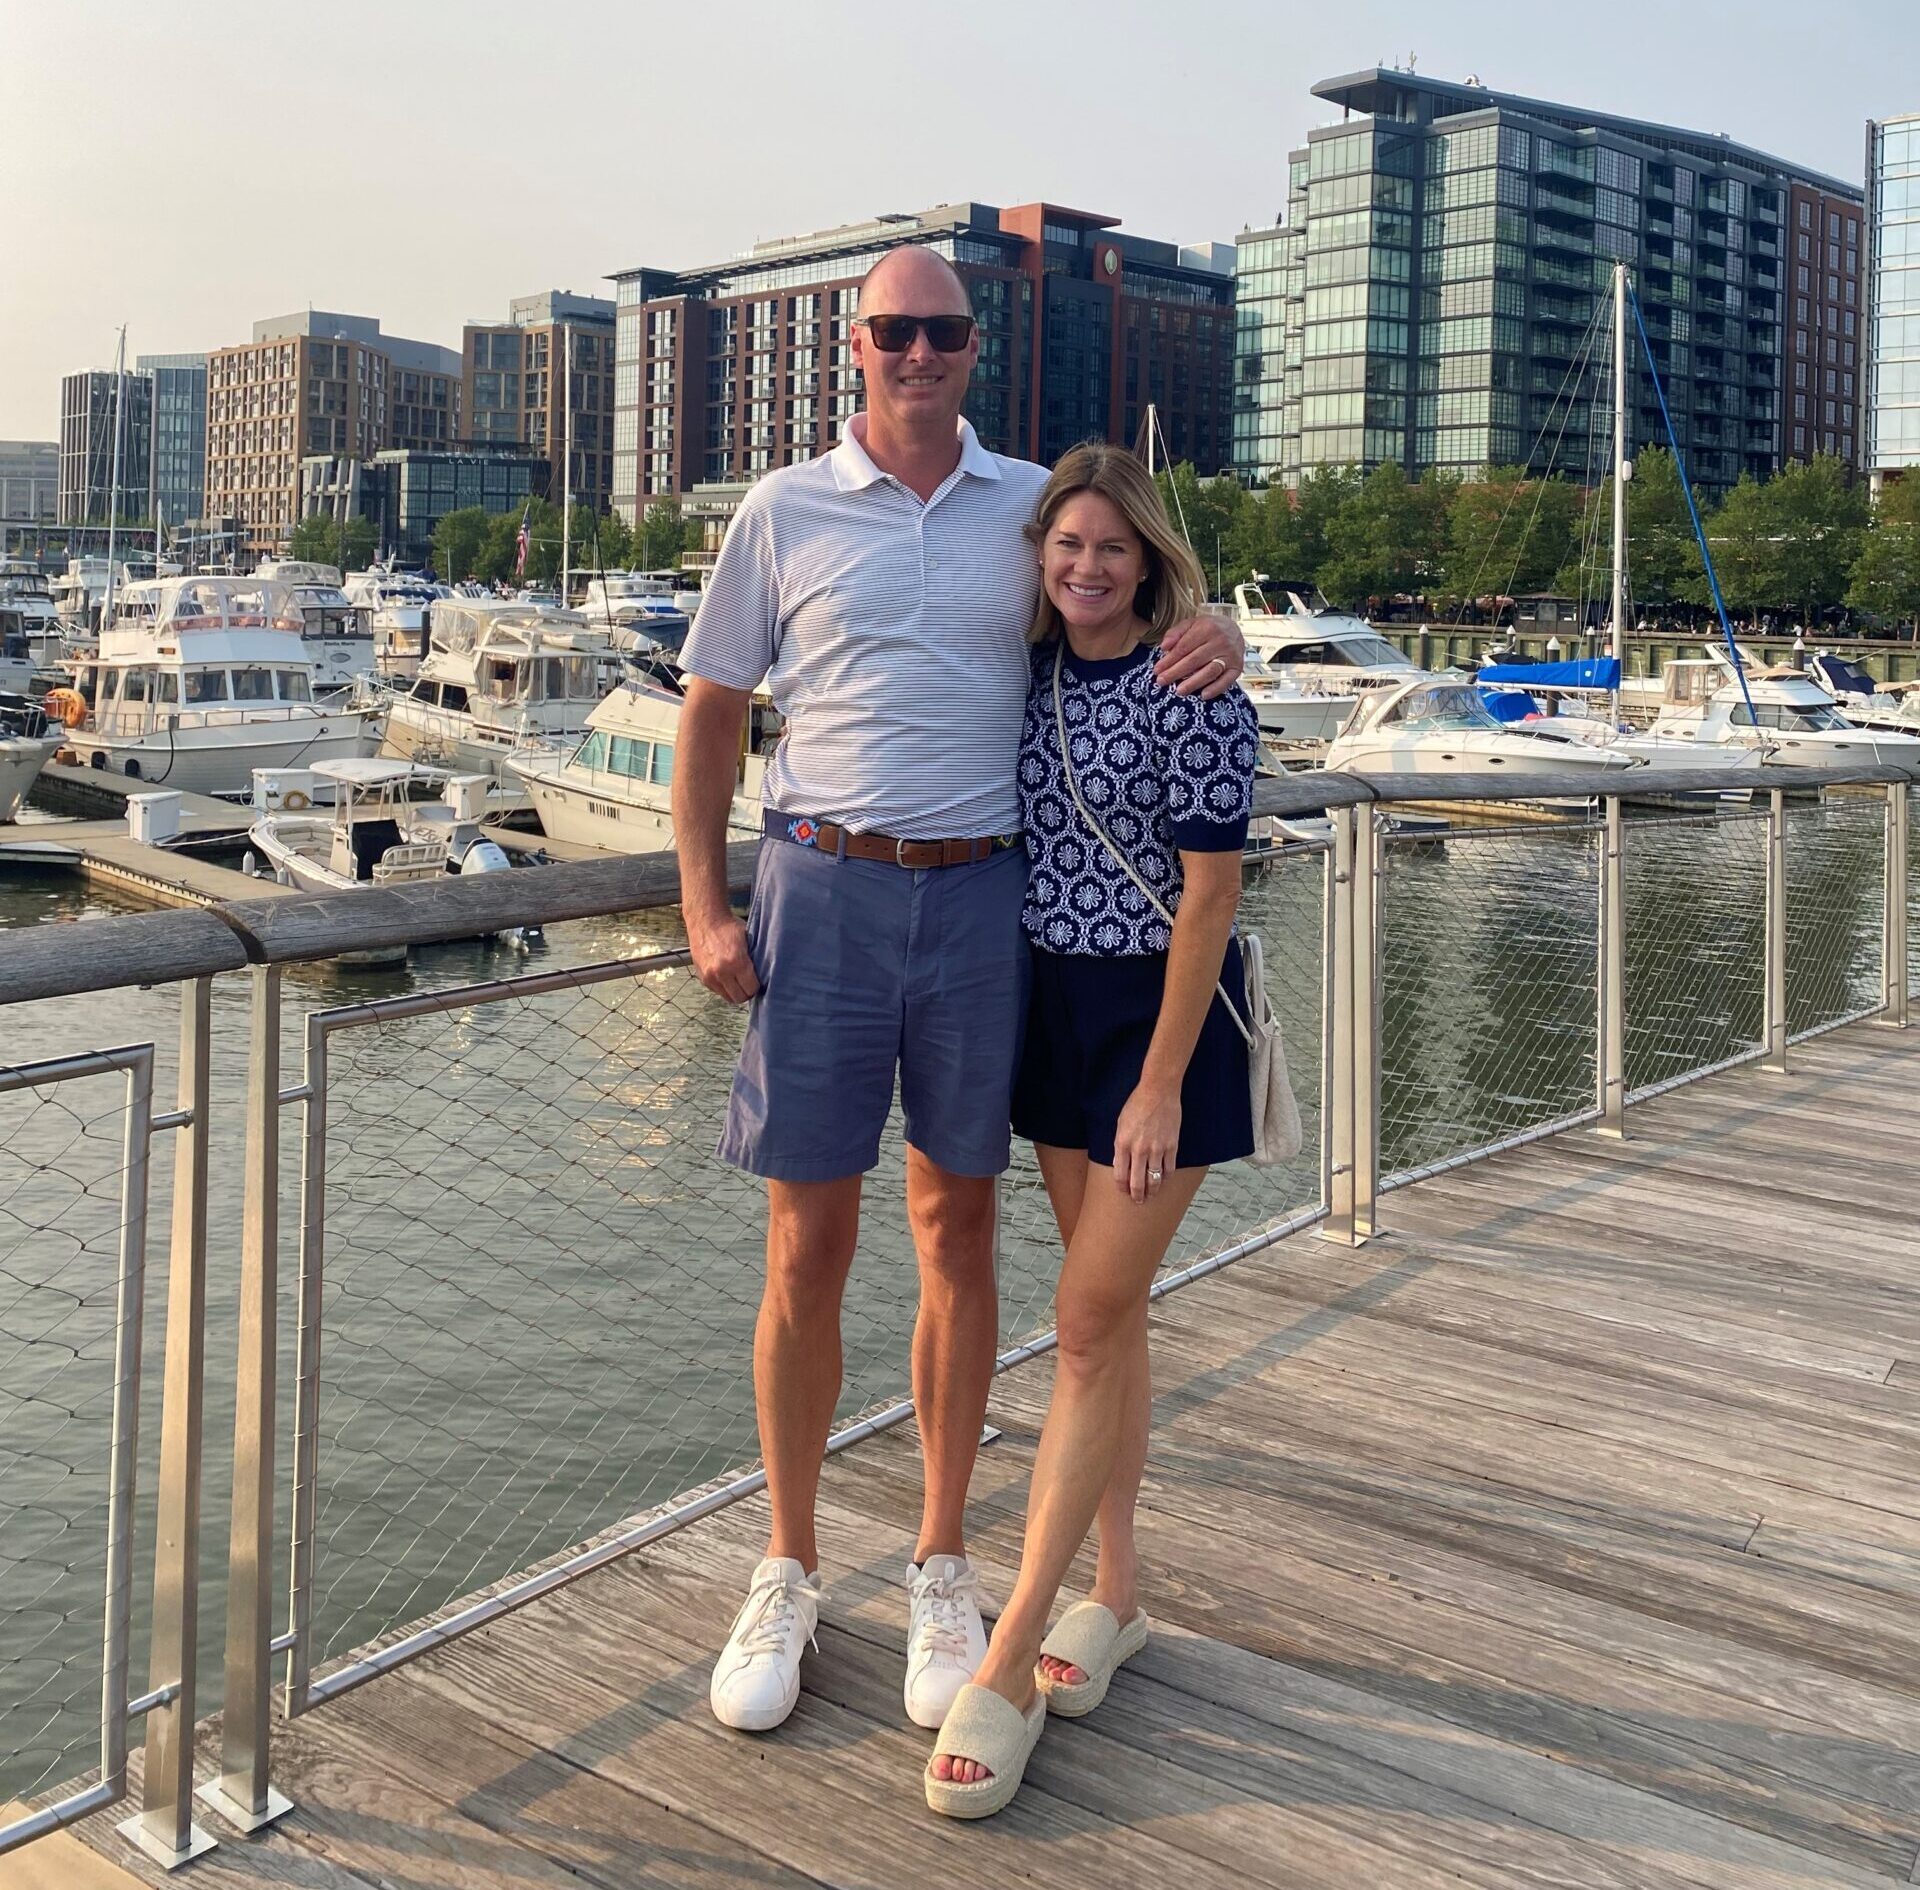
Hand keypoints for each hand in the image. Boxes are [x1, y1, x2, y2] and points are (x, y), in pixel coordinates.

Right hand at [687, 907, 759, 1004]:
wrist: (705, 921)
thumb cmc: (728, 928)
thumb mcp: (748, 940)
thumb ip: (755, 959)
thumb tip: (766, 975)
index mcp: (736, 961)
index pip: (751, 989)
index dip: (756, 986)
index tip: (758, 981)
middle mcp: (721, 972)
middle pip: (740, 997)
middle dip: (746, 992)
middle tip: (749, 984)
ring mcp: (710, 976)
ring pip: (728, 997)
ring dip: (735, 992)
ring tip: (738, 981)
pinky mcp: (702, 977)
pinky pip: (718, 992)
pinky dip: (724, 988)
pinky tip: (727, 976)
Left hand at [1113, 1083, 1180, 1203]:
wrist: (1158, 1091)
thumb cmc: (1137, 1104)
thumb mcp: (1120, 1124)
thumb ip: (1120, 1145)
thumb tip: (1121, 1164)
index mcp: (1122, 1143)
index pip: (1120, 1175)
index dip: (1122, 1188)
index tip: (1124, 1192)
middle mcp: (1139, 1149)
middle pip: (1137, 1182)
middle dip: (1137, 1196)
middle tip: (1138, 1201)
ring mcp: (1157, 1149)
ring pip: (1154, 1179)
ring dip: (1152, 1190)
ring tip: (1151, 1195)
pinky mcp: (1172, 1146)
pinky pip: (1169, 1168)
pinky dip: (1166, 1176)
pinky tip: (1164, 1178)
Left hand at [1154, 613, 1244, 699]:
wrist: (1234, 629)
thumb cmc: (1207, 629)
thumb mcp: (1191, 624)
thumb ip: (1175, 633)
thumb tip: (1164, 647)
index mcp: (1207, 628)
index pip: (1184, 647)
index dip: (1169, 660)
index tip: (1157, 670)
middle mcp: (1220, 641)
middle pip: (1194, 660)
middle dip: (1176, 672)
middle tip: (1162, 682)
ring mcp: (1230, 655)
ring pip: (1210, 671)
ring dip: (1193, 683)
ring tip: (1179, 691)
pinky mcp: (1237, 668)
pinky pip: (1227, 680)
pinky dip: (1215, 689)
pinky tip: (1203, 695)